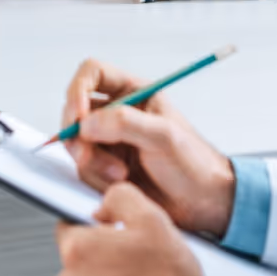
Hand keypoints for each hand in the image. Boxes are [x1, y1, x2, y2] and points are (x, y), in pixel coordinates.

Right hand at [63, 57, 234, 236]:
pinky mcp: (104, 166)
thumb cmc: (194, 163)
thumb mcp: (164, 136)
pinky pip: (82, 167)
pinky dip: (94, 177)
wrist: (202, 203)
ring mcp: (108, 140)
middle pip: (74, 110)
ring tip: (120, 174)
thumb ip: (125, 123)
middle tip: (88, 155)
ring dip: (91, 161)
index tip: (79, 115)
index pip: (92, 73)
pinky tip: (120, 182)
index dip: (78, 89)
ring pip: (75, 142)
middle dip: (79, 135)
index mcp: (133, 92)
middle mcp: (116, 112)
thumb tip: (85, 123)